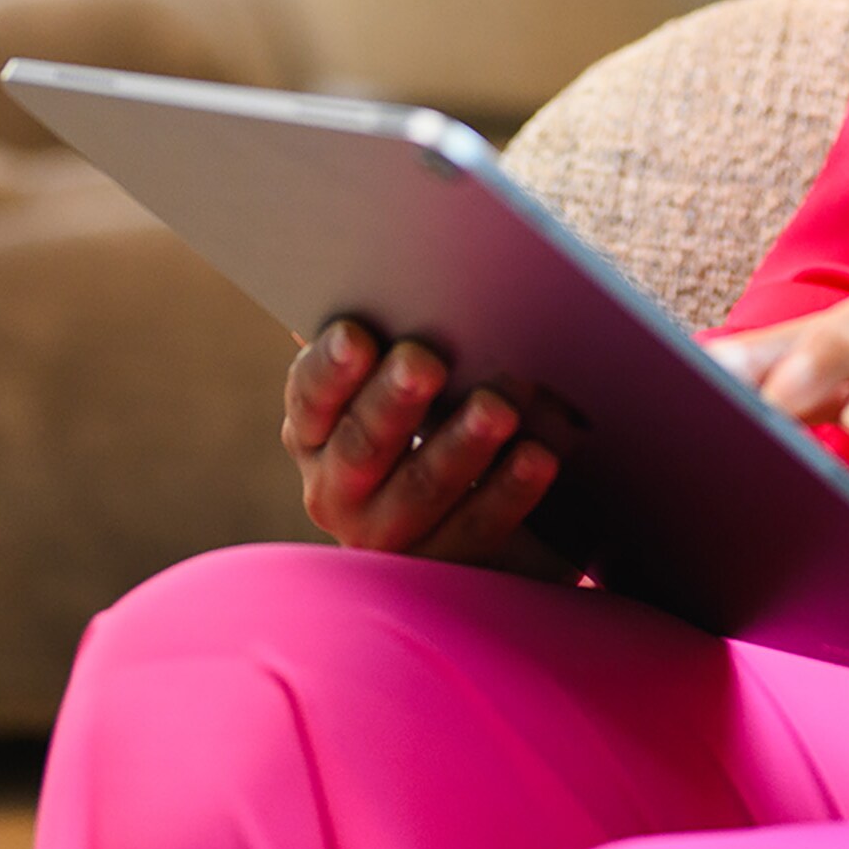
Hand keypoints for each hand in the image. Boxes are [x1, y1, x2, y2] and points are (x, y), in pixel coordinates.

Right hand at [280, 318, 570, 575]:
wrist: (472, 506)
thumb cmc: (432, 408)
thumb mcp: (402, 380)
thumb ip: (392, 342)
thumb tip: (401, 279)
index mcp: (313, 430)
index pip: (310, 395)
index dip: (331, 366)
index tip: (358, 334)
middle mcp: (336, 488)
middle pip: (363, 444)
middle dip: (395, 401)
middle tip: (426, 361)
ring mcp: (386, 536)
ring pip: (421, 490)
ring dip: (460, 446)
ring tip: (498, 408)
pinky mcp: (443, 569)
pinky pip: (475, 531)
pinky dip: (507, 491)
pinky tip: (538, 457)